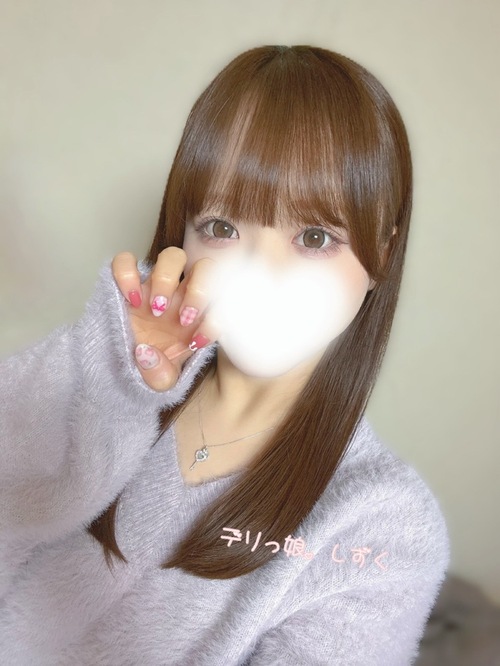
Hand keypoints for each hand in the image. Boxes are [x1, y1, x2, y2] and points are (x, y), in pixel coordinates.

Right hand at [111, 248, 216, 391]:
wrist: (123, 363)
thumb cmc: (152, 366)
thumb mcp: (161, 380)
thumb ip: (161, 375)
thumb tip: (149, 356)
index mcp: (200, 317)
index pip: (221, 303)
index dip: (213, 319)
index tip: (195, 343)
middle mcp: (182, 296)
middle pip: (205, 267)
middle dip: (199, 290)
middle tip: (183, 320)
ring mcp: (156, 286)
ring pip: (172, 257)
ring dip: (167, 280)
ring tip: (156, 309)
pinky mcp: (127, 282)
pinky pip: (126, 261)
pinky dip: (128, 275)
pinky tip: (131, 300)